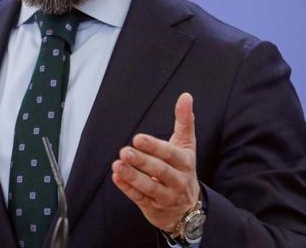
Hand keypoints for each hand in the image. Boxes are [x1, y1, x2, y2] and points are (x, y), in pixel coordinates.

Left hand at [111, 92, 199, 231]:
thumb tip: (186, 96)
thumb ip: (185, 121)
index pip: (170, 154)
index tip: (138, 138)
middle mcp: (178, 181)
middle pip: (160, 170)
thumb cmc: (183, 169)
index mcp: (185, 162)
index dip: (154, 146)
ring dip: (132, 176)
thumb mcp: (186, 145)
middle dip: (142, 161)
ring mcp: (166, 196)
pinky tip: (116, 177)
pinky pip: (139, 199)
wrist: (188, 208)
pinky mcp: (153, 208)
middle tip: (124, 151)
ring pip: (149, 187)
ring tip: (117, 165)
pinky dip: (127, 188)